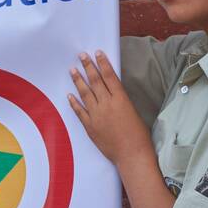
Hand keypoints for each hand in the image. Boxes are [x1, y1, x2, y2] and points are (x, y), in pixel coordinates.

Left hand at [67, 51, 149, 165]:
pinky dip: (74, 103)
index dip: (102, 63)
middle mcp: (107, 105)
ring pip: (85, 94)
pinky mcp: (90, 127)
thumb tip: (111, 92)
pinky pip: (79, 112)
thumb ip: (120, 100)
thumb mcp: (133, 111)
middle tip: (81, 56)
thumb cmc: (138, 135)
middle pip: (95, 81)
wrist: (131, 154)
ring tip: (72, 70)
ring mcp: (96, 116)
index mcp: (121, 99)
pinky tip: (69, 95)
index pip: (109, 76)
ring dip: (78, 81)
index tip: (97, 53)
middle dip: (88, 67)